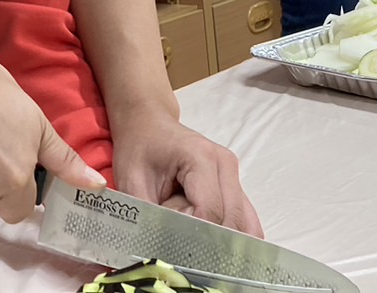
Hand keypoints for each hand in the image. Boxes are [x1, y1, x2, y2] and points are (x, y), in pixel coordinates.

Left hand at [111, 108, 262, 236]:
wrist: (149, 123)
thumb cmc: (139, 147)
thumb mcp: (132, 181)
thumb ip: (147, 216)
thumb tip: (156, 254)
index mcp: (201, 157)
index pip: (209, 212)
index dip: (190, 233)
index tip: (168, 237)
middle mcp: (225, 165)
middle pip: (229, 221)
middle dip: (205, 239)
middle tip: (176, 238)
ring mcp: (234, 175)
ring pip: (242, 224)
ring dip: (219, 240)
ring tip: (192, 242)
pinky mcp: (235, 185)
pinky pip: (244, 219)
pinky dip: (232, 237)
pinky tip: (214, 247)